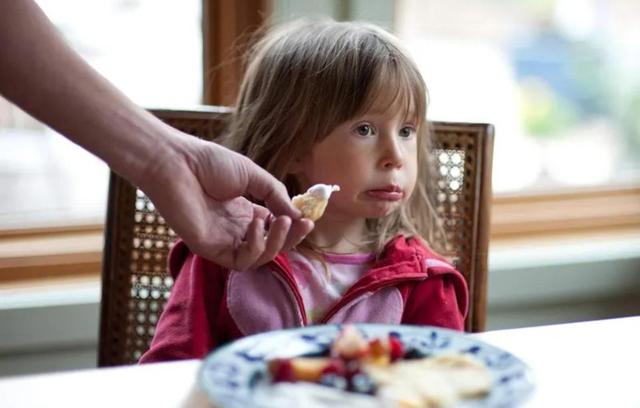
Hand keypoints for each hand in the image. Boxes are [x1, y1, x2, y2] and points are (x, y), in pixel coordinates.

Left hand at [139, 128, 313, 269]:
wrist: (176, 162)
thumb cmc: (208, 163)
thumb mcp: (252, 175)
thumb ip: (275, 195)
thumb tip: (299, 214)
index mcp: (244, 212)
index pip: (274, 229)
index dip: (292, 226)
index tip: (308, 218)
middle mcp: (235, 230)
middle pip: (270, 246)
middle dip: (291, 238)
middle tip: (304, 224)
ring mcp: (222, 241)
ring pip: (259, 258)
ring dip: (277, 243)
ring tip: (282, 222)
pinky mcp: (209, 250)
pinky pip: (240, 260)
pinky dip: (255, 246)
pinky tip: (256, 224)